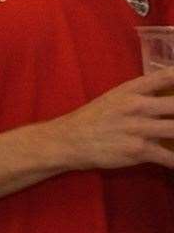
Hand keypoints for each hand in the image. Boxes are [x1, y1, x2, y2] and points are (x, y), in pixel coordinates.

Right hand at [44, 69, 173, 170]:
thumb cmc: (95, 118)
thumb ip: (144, 94)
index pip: (167, 76)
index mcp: (132, 90)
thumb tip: (171, 94)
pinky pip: (170, 157)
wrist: (69, 140)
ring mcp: (139, 129)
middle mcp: (138, 106)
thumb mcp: (116, 97)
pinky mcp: (139, 151)